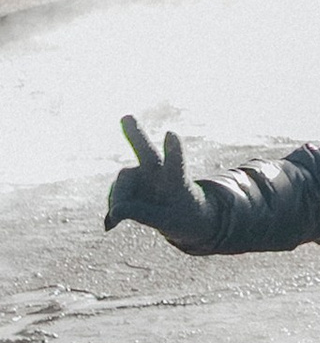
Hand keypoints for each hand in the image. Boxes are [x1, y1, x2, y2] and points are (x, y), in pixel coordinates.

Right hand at [104, 116, 220, 245]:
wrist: (184, 214)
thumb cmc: (181, 215)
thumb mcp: (167, 221)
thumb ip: (142, 214)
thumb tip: (114, 213)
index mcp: (177, 178)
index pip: (176, 163)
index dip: (174, 150)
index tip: (171, 134)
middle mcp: (158, 171)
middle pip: (147, 152)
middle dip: (136, 135)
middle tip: (126, 118)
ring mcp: (142, 174)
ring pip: (124, 180)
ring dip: (118, 198)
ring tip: (117, 219)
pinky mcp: (129, 183)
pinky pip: (116, 195)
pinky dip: (115, 209)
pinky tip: (112, 224)